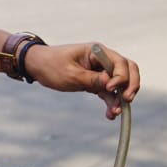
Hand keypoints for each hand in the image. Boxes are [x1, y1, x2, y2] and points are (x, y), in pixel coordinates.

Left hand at [22, 42, 140, 120]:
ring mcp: (100, 71)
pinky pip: (109, 92)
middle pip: (128, 71)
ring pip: (120, 84)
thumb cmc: (51, 65)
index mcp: (97, 52)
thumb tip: (111, 83)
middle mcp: (102, 60)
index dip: (121, 76)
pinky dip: (111, 102)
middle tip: (126, 99)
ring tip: (115, 112)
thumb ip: (92, 79)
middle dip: (130, 85)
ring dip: (120, 98)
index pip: (120, 63)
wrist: (36, 66)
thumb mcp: (71, 74)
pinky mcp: (96, 82)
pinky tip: (110, 114)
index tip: (110, 88)